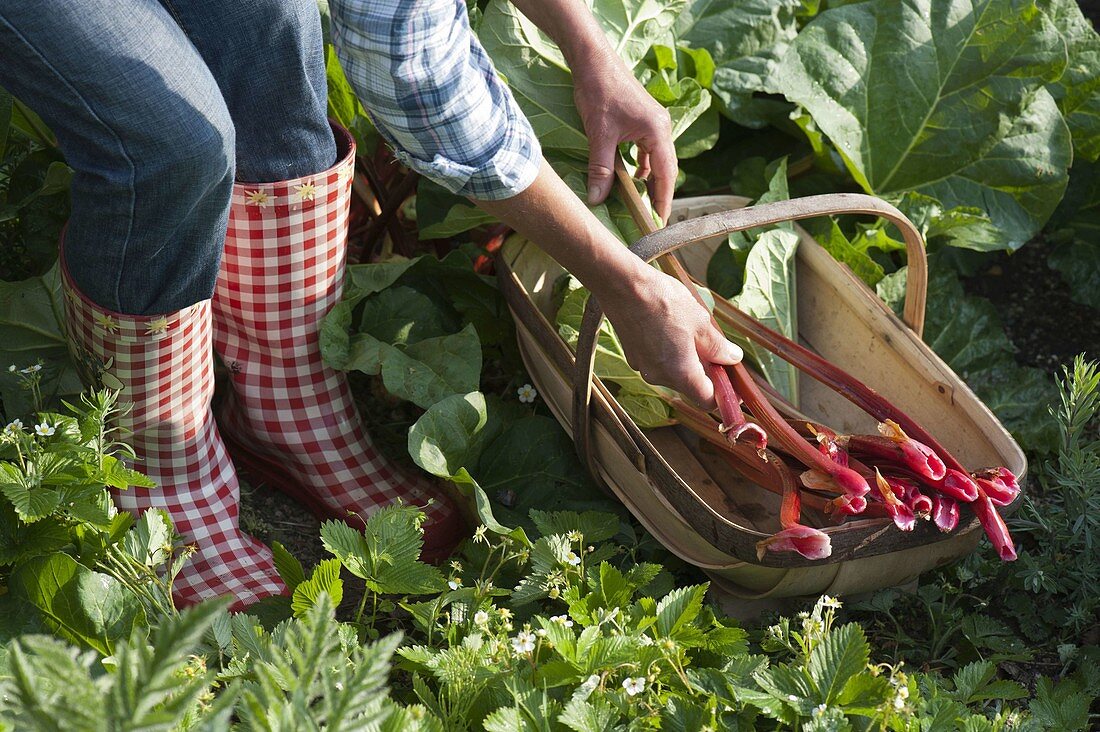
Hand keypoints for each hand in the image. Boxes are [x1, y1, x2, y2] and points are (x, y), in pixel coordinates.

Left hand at [571, 46, 676, 222]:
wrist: (594, 60)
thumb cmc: (599, 92)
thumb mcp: (599, 135)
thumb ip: (600, 170)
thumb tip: (596, 199)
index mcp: (658, 131)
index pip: (666, 174)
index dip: (663, 200)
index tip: (660, 221)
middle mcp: (662, 127)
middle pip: (666, 168)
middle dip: (659, 194)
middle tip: (652, 219)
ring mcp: (654, 123)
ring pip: (657, 160)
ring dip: (650, 180)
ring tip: (642, 203)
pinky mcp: (644, 120)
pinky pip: (648, 150)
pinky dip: (642, 165)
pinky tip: (631, 176)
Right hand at [597, 266, 742, 406]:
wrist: (623, 286)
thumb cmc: (663, 301)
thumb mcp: (701, 322)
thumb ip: (718, 347)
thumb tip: (732, 358)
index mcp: (681, 373)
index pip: (706, 401)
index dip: (722, 394)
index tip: (731, 382)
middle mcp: (659, 377)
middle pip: (689, 386)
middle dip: (704, 371)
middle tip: (714, 347)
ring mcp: (643, 367)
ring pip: (673, 373)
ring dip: (686, 359)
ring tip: (689, 330)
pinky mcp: (632, 356)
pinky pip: (658, 362)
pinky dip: (667, 352)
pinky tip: (669, 327)